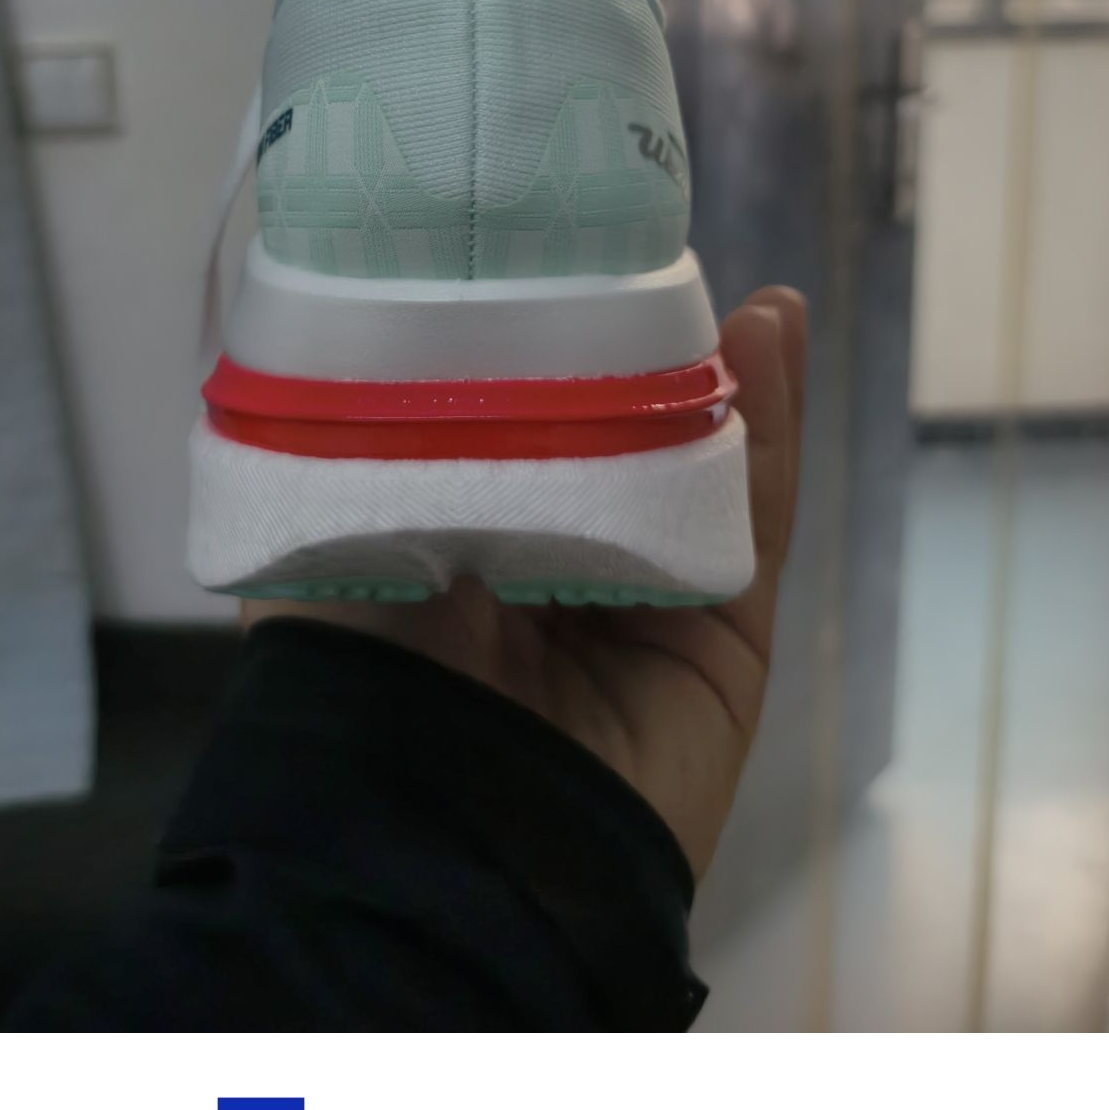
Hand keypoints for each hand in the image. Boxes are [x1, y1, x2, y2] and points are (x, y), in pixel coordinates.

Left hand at [241, 286, 805, 881]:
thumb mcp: (332, 540)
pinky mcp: (724, 648)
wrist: (438, 846)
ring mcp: (646, 618)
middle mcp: (553, 586)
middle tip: (660, 263)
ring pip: (699, 474)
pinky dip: (772, 428)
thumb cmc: (357, 687)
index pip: (523, 440)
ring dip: (728, 378)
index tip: (561, 263)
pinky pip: (753, 520)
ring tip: (747, 289)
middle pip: (624, 451)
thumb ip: (356, 450)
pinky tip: (776, 335)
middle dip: (648, 362)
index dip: (549, 356)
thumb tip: (339, 322)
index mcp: (459, 564)